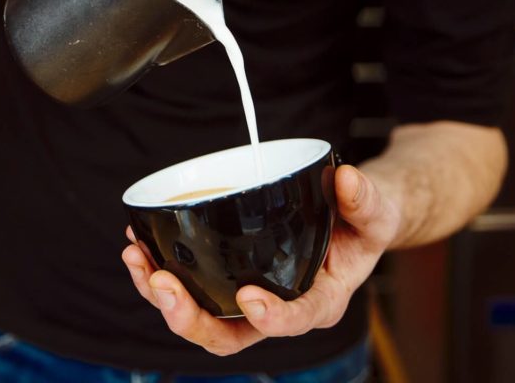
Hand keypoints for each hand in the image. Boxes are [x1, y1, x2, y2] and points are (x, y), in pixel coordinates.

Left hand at [120, 165, 401, 355]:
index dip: (272, 316)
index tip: (249, 299)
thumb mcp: (376, 211)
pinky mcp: (228, 282)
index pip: (297, 319)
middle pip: (232, 335)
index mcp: (322, 299)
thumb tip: (346, 179)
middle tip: (163, 284)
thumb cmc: (362, 224)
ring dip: (164, 297)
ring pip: (203, 317)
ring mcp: (251, 299)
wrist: (351, 221)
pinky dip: (161, 273)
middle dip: (192, 318)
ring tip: (138, 259)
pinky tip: (140, 247)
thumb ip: (364, 199)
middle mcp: (281, 308)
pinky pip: (193, 290)